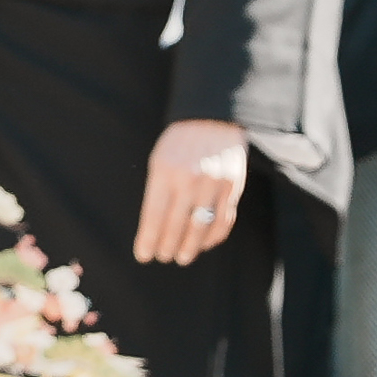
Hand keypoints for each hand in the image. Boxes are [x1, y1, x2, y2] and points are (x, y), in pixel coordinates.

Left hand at [132, 119, 248, 263]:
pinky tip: (203, 244)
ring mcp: (214, 184)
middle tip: (162, 257)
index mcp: (165, 171)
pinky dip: (213, 238)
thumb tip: (152, 229)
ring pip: (200, 227)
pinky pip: (223, 221)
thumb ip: (156, 191)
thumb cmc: (179, 142)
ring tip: (181, 257)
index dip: (148, 239)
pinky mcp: (233, 187)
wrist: (213, 119)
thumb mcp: (159, 158)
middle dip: (167, 246)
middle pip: (176, 225)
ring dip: (190, 247)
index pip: (153, 215)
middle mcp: (190, 179)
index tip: (143, 255)